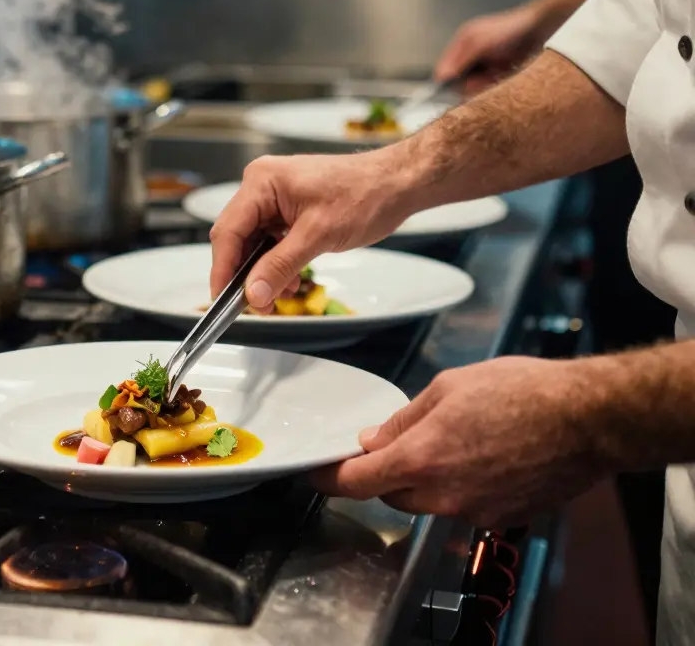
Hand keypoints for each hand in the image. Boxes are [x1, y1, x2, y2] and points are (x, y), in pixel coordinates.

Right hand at [209, 149, 416, 308]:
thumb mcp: (318, 236)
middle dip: (246, 274)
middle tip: (254, 304)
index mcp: (262, 182)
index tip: (222, 298)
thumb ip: (280, 266)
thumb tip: (253, 293)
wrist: (397, 184)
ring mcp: (274, 197)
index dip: (223, 269)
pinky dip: (277, 263)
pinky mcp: (287, 209)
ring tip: (279, 295)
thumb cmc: (365, 194)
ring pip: (254, 243)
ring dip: (263, 272)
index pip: (229, 231)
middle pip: (237, 238)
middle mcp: (263, 186)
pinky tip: (290, 280)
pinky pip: (270, 241)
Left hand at [311, 356, 603, 527]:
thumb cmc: (523, 393)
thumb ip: (404, 420)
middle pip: (390, 494)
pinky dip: (461, 485)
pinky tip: (485, 456)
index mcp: (420, 459)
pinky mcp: (501, 518)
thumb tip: (372, 440)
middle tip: (398, 441)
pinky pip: (463, 505)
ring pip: (427, 501)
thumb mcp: (449, 388)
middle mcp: (442, 494)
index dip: (328, 479)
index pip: (356, 482)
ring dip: (425, 478)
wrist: (590, 420)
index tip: (316, 473)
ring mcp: (473, 511)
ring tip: (456, 440)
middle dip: (385, 471)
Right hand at [434, 5, 543, 96]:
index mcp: (462, 43)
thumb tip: (442, 76)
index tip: (454, 90)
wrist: (540, 28)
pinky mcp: (499, 70)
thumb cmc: (508, 30)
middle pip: (459, 79)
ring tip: (495, 77)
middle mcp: (471, 54)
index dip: (447, 80)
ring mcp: (486, 62)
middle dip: (469, 84)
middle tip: (482, 81)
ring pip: (475, 84)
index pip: (444, 68)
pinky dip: (493, 84)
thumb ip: (459, 60)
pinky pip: (489, 85)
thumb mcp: (479, 43)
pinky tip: (502, 78)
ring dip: (482, 85)